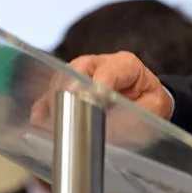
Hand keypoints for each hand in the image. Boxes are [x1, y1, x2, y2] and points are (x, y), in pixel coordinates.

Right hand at [29, 51, 173, 128]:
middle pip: (77, 69)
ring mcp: (84, 72)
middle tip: (66, 113)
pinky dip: (45, 104)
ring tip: (51, 120)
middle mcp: (101, 63)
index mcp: (126, 65)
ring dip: (55, 97)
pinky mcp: (73, 85)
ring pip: (62, 77)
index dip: (97, 86)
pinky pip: (55, 90)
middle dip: (69, 90)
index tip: (90, 101)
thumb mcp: (152, 112)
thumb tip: (104, 128)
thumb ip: (132, 117)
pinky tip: (39, 118)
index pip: (108, 70)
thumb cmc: (150, 105)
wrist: (147, 102)